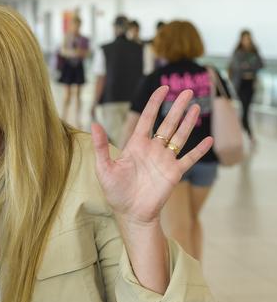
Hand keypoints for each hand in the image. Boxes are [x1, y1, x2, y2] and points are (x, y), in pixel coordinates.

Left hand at [91, 86, 212, 224]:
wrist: (130, 213)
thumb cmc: (115, 191)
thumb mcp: (104, 168)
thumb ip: (100, 146)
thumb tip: (94, 124)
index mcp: (136, 145)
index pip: (147, 118)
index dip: (155, 103)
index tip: (163, 88)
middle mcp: (153, 149)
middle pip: (168, 123)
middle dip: (177, 107)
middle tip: (188, 91)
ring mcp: (165, 160)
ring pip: (180, 136)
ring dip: (188, 122)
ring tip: (196, 106)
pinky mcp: (174, 173)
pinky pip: (189, 159)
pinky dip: (199, 150)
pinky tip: (209, 139)